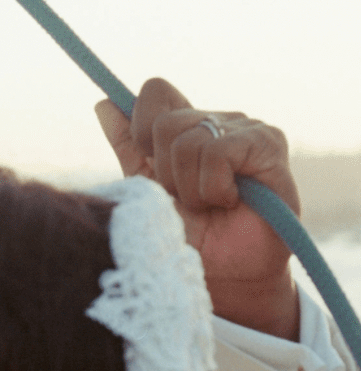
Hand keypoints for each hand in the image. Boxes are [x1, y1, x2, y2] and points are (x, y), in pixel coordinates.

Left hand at [96, 78, 299, 339]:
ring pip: (188, 140)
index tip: (149, 167)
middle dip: (166, 174)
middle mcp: (218, 120)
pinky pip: (217, 152)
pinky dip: (213, 187)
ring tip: (210, 205)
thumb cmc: (191, 240)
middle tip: (189, 200)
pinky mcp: (267, 142)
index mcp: (189, 126)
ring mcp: (245, 127)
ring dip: (189, 188)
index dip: (140, 127)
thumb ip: (129, 149)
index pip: (155, 92)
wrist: (226, 278)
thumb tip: (103, 104)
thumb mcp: (149, 193)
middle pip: (164, 122)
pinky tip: (229, 202)